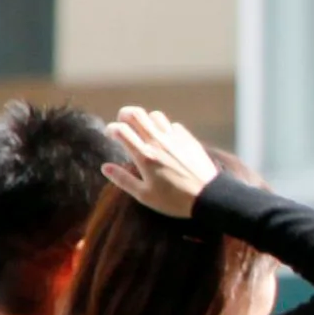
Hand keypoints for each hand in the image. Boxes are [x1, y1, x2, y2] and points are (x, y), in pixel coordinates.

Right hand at [100, 105, 220, 215]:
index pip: (121, 129)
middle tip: (124, 124)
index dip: (111, 128)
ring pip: (155, 115)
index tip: (111, 134)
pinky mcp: (189, 139)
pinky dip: (165, 128)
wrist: (209, 197)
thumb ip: (123, 179)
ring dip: (146, 119)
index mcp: (144, 155)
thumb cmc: (174, 200)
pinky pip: (173, 125)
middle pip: (136, 114)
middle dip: (125, 114)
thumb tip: (105, 167)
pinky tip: (166, 139)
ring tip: (145, 131)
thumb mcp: (145, 195)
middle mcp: (158, 142)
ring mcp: (175, 138)